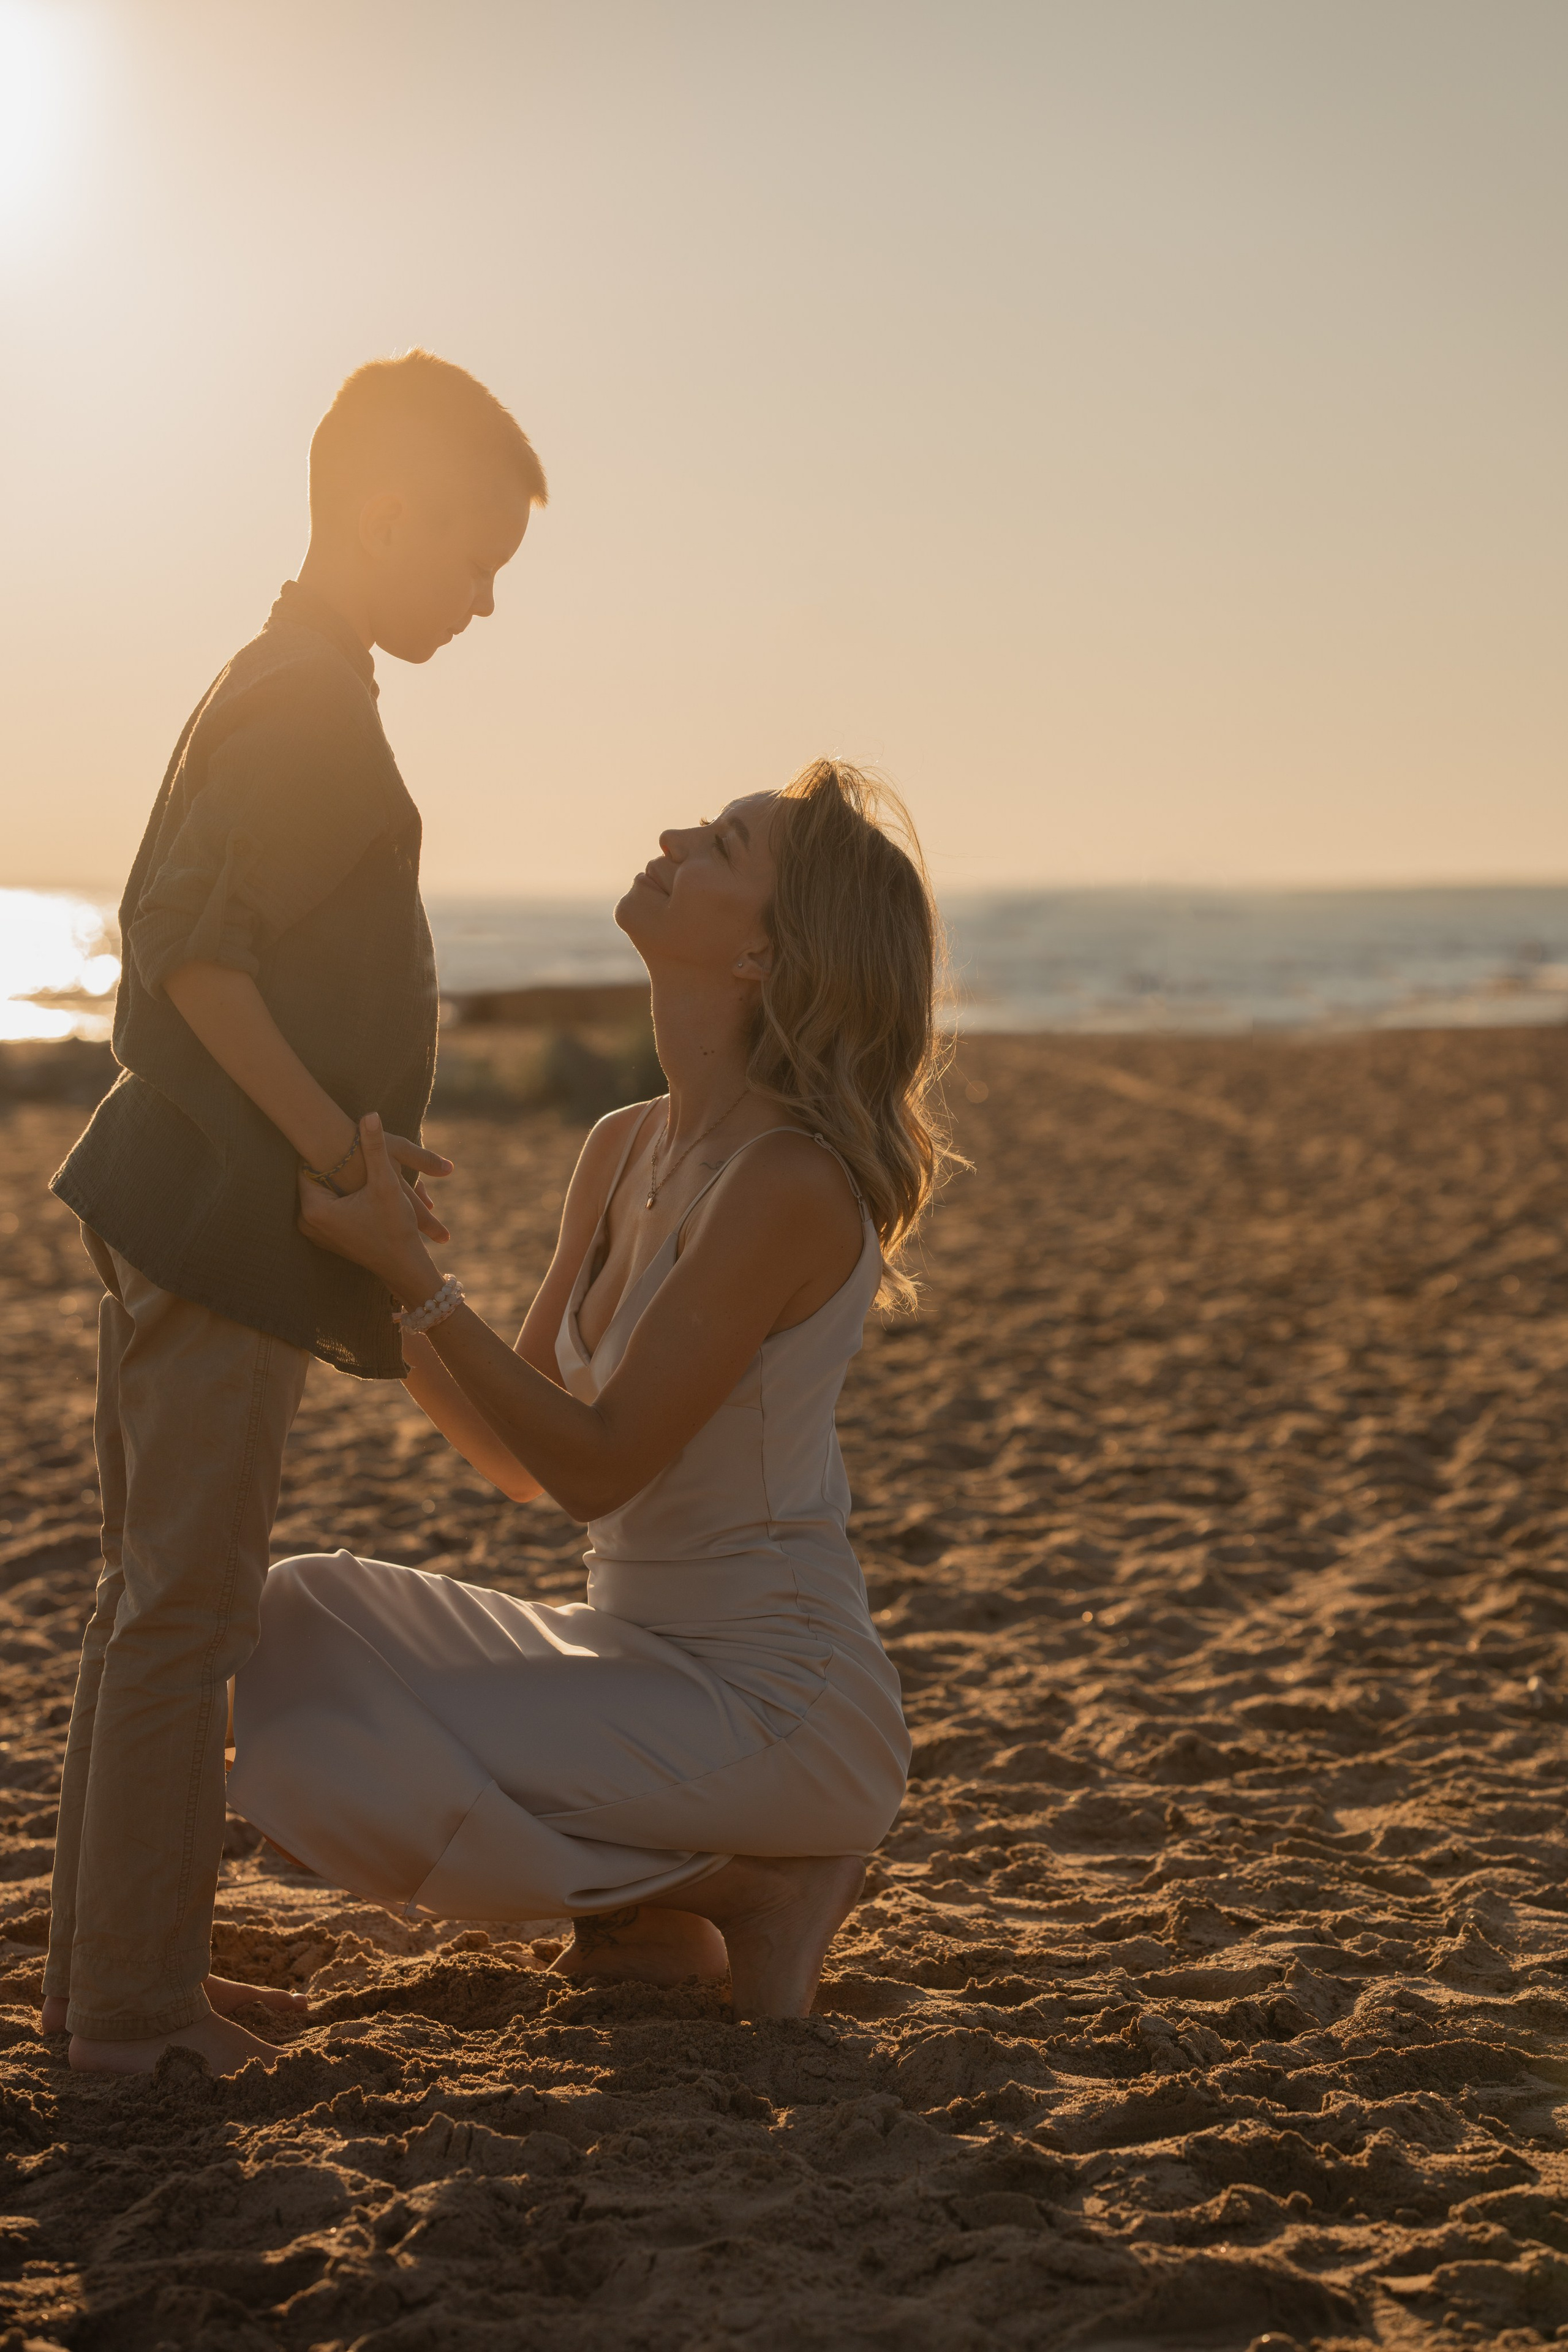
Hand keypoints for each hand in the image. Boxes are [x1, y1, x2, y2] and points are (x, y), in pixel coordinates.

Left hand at [297, 1112, 440, 1300]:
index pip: (307, 1166)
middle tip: (344, 1144)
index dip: (324, 1150)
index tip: (336, 1135)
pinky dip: (341, 1195)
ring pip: (323, 1193)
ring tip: (351, 1162)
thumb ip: (375, 1148)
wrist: (404, 1267)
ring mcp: (316, 1232)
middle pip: (315, 1179)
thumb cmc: (395, 1228)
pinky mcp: (327, 1237)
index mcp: (315, 1209)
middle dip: (332, 1165)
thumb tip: (369, 1114)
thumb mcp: (386, 1185)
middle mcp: (307, 1223)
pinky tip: (357, 1185)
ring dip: (337, 1180)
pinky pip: (328, 1206)